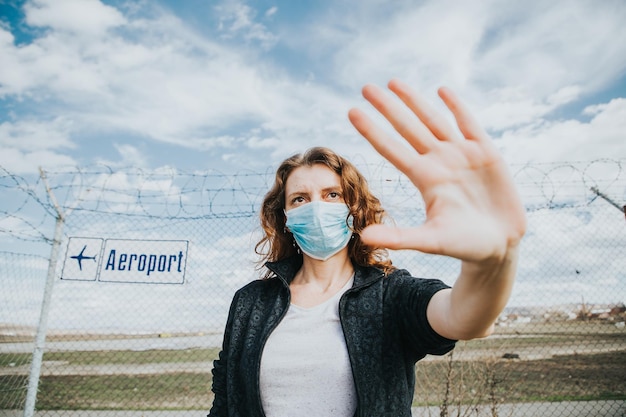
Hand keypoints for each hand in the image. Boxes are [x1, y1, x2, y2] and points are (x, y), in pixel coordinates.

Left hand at [348, 79, 525, 262]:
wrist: (499, 246)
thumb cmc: (462, 245)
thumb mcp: (429, 241)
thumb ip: (398, 237)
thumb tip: (363, 237)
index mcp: (424, 178)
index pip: (392, 149)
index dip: (373, 131)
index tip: (352, 112)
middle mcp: (439, 162)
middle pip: (408, 128)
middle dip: (388, 108)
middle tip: (366, 87)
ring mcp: (462, 155)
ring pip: (434, 121)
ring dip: (414, 101)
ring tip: (393, 82)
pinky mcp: (487, 153)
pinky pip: (469, 124)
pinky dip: (457, 107)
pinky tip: (442, 91)